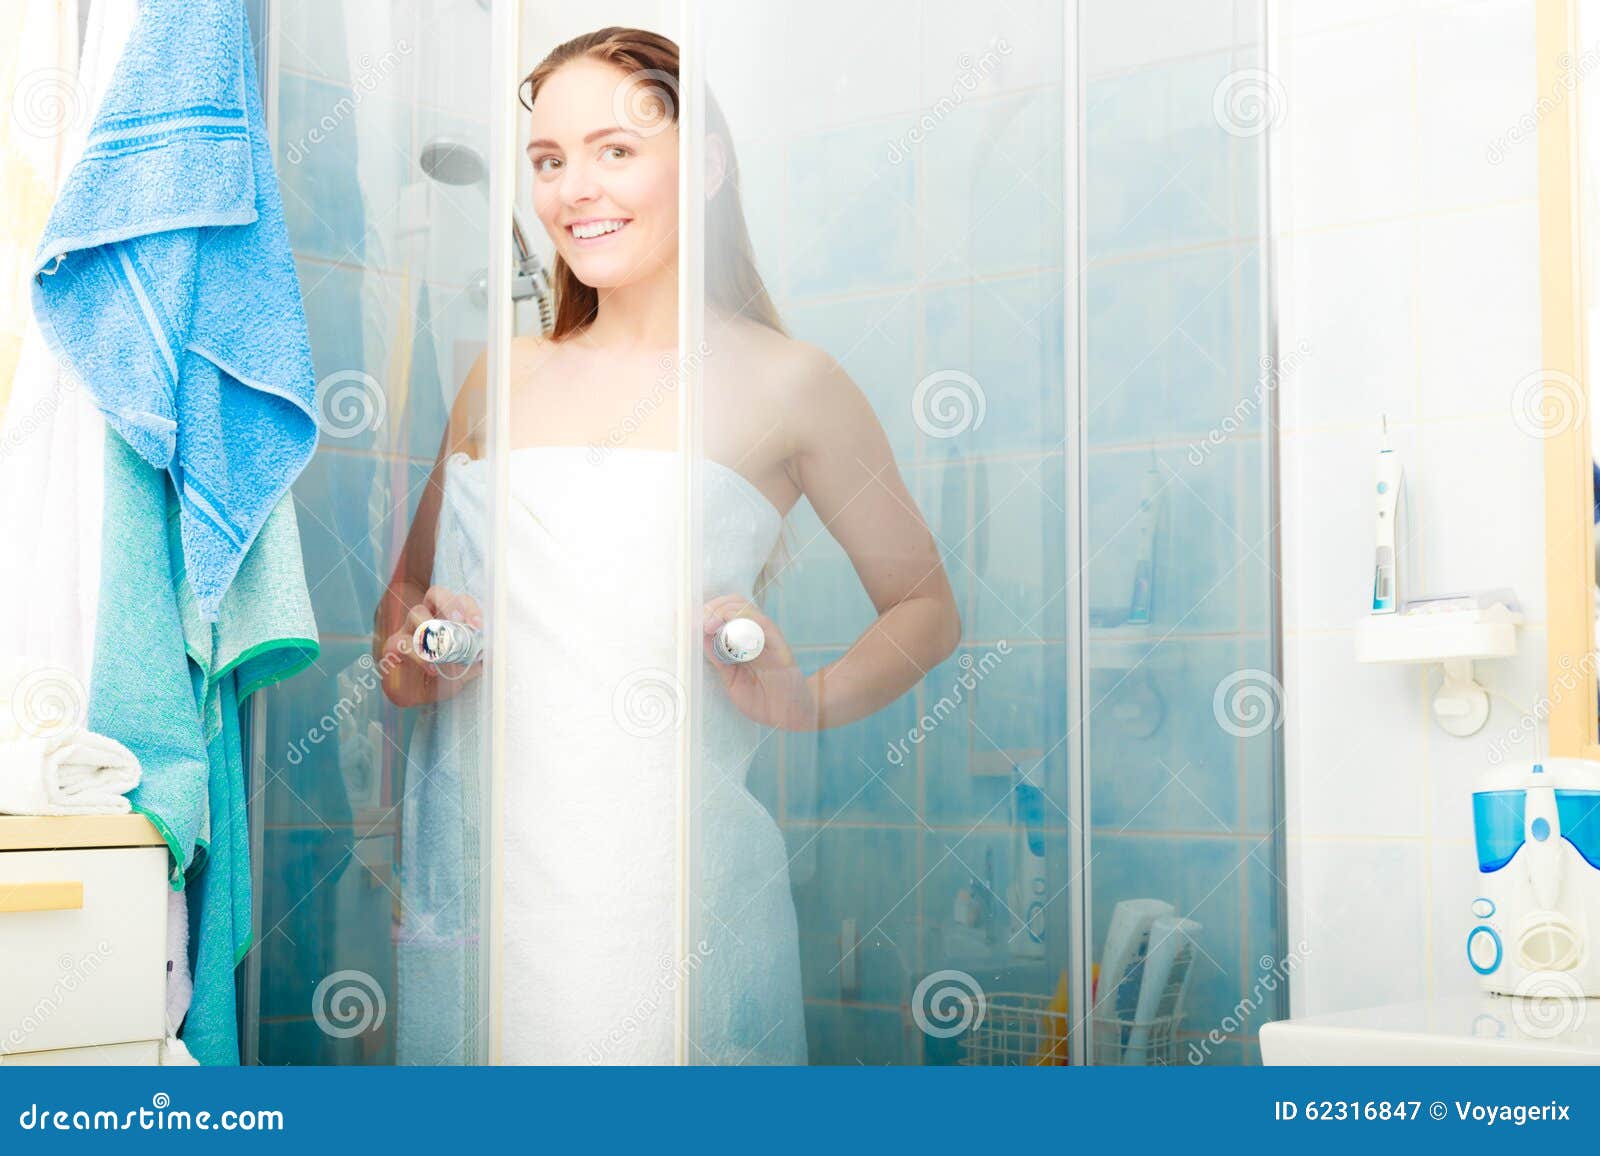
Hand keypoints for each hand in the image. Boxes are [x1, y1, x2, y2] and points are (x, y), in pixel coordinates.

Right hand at [379, 585, 483, 707]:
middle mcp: (427, 618)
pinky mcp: (393, 646)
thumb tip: (491, 652)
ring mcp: (408, 629)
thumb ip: (476, 660)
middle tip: (459, 621)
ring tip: (444, 649)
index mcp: (446, 620)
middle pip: (435, 593)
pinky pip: (405, 643)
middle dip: (450, 603)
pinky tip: (432, 670)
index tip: (478, 625)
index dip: (469, 607)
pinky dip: (420, 656)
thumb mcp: (465, 671)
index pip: (458, 601)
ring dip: (433, 628)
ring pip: (416, 613)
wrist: (415, 697)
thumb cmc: (440, 679)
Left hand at [702, 595, 816, 730]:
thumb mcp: (730, 678)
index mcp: (742, 641)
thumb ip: (718, 658)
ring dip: (723, 611)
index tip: (691, 621)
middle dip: (713, 607)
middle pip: (733, 603)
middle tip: (700, 621)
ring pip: (744, 607)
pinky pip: (761, 622)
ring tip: (709, 624)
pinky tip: (728, 628)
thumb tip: (700, 636)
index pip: (725, 612)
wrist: (787, 715)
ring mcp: (766, 636)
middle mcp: (754, 634)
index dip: (708, 611)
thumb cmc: (761, 699)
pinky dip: (742, 619)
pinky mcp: (777, 642)